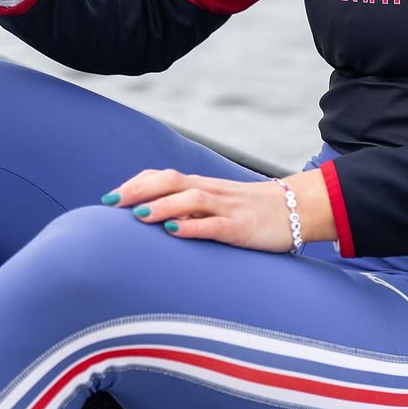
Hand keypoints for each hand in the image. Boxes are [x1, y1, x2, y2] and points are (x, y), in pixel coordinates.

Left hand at [103, 166, 335, 252]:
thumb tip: (158, 221)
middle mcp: (211, 192)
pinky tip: (174, 232)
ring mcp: (227, 208)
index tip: (109, 198)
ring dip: (161, 207)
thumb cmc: (253, 212)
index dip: (136, 184)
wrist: (298, 209)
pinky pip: (214, 224)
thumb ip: (191, 209)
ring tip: (136, 216)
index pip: (163, 177)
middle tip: (109, 203)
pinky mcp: (241, 227)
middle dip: (137, 191)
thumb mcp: (219, 207)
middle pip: (170, 181)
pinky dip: (192, 226)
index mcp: (203, 186)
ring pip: (190, 199)